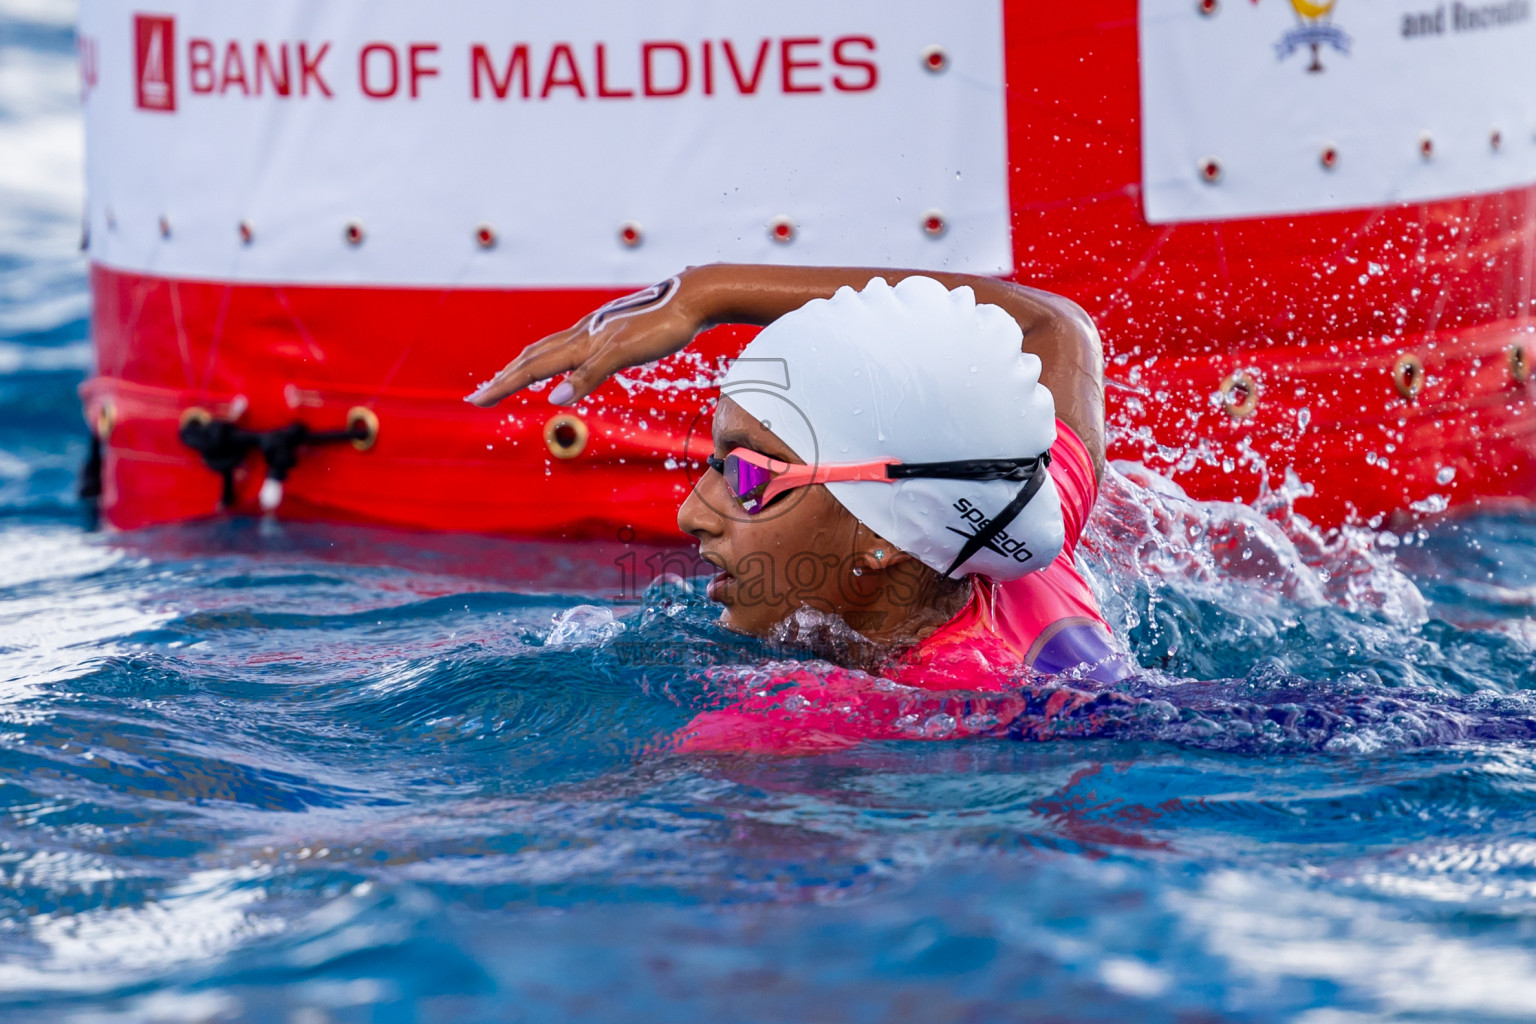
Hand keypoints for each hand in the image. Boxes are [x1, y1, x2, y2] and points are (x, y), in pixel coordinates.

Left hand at [465, 273, 704, 406]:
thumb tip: (586, 374)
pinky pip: (592, 368)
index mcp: (583, 336)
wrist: (691, 297)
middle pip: (533, 358)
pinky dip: (572, 383)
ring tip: (491, 395)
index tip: (486, 390)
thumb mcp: (628, 344)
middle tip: (474, 400)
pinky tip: (555, 398)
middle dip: (501, 380)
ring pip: (549, 360)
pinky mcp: (621, 346)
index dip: (509, 372)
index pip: (537, 355)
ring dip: (517, 378)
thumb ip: (605, 359)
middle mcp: (584, 335)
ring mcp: (600, 339)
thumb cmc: (662, 320)